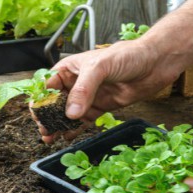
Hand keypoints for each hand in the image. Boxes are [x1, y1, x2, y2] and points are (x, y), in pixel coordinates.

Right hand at [38, 40, 180, 141]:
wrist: (155, 63)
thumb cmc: (127, 55)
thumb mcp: (100, 68)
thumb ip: (84, 90)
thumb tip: (70, 113)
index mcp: (71, 68)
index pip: (48, 85)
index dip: (40, 100)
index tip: (37, 115)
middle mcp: (77, 82)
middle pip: (56, 102)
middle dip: (47, 116)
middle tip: (44, 130)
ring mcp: (90, 96)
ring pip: (69, 113)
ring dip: (59, 125)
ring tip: (51, 137)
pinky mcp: (103, 106)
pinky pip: (85, 120)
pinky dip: (76, 128)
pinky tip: (68, 136)